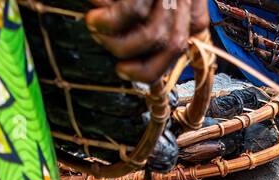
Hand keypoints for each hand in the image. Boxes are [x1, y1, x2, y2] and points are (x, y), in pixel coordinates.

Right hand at [85, 0, 209, 84]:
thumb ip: (159, 11)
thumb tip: (155, 49)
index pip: (185, 38)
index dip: (157, 66)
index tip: (127, 69)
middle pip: (174, 44)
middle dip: (143, 66)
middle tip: (117, 64)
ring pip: (153, 35)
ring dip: (120, 45)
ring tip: (97, 32)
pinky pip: (130, 12)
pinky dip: (109, 23)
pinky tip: (94, 18)